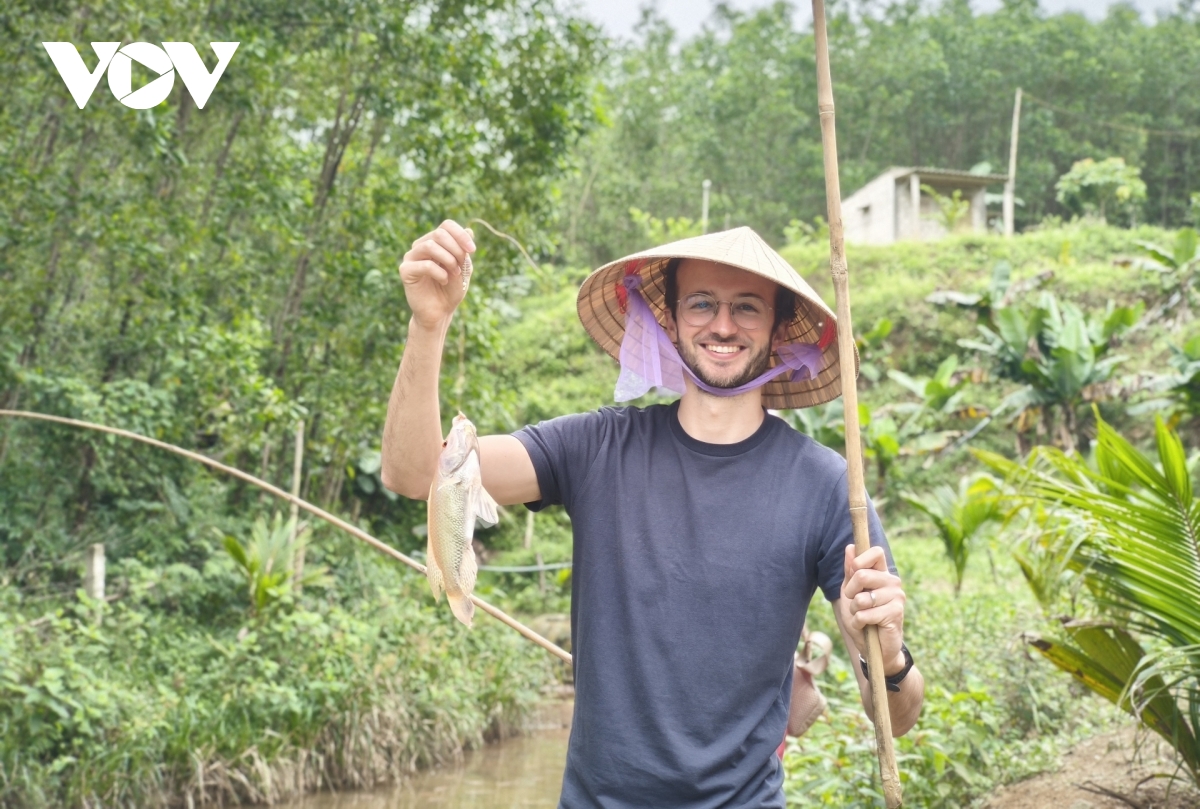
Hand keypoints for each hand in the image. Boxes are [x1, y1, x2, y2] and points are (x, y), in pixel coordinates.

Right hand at [399, 220, 475, 328]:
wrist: (440, 312)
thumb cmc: (451, 290)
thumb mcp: (463, 269)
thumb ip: (464, 251)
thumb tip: (469, 230)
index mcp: (435, 242)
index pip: (446, 225)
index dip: (461, 235)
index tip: (472, 250)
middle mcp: (421, 246)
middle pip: (439, 233)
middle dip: (456, 249)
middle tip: (462, 265)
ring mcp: (411, 257)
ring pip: (429, 245)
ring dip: (448, 259)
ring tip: (455, 273)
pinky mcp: (405, 271)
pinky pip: (424, 265)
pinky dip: (439, 272)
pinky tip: (444, 280)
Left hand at [840, 544, 906, 675]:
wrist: (873, 647)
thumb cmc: (860, 618)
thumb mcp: (850, 593)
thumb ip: (850, 571)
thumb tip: (850, 547)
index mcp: (882, 574)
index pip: (875, 552)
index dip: (859, 561)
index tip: (854, 575)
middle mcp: (892, 582)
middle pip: (862, 574)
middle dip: (850, 592)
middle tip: (855, 604)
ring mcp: (896, 597)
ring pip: (861, 598)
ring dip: (854, 611)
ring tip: (863, 617)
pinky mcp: (895, 613)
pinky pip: (864, 614)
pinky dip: (858, 623)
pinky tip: (866, 627)